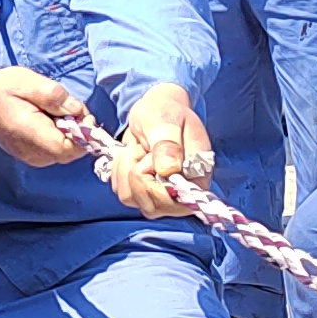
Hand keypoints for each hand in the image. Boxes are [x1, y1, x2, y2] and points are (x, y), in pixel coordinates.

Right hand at [0, 65, 92, 166]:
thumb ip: (53, 96)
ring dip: (69, 130)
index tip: (79, 112)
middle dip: (78, 128)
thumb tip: (79, 111)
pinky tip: (46, 119)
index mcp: (30, 133)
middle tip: (63, 106)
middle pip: (73, 151)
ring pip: (67, 150)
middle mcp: (34, 153)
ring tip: (50, 111)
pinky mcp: (35, 157)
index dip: (84, 132)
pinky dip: (60, 134)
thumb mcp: (26, 81)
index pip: (70, 148)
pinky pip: (58, 149)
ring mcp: (34, 158)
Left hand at [107, 83, 213, 218]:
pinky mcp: (141, 193)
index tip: (151, 156)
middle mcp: (181, 194)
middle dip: (137, 172)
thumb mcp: (167, 122)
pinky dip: (119, 171)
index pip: (175, 202)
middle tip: (144, 149)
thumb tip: (168, 171)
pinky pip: (121, 191)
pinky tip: (132, 155)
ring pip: (131, 198)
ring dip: (126, 168)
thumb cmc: (166, 113)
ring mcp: (160, 197)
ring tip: (139, 149)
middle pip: (150, 206)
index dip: (155, 184)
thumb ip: (168, 144)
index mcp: (197, 179)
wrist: (154, 111)